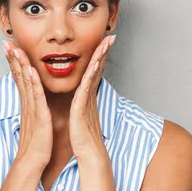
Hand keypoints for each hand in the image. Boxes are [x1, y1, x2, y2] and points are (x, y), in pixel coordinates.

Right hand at [3, 40, 52, 168]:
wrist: (33, 163)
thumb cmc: (36, 145)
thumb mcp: (34, 122)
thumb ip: (33, 109)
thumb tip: (32, 101)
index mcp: (27, 104)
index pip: (19, 78)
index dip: (14, 62)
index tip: (10, 47)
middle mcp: (27, 104)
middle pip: (18, 76)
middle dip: (12, 58)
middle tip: (6, 42)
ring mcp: (31, 109)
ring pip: (25, 82)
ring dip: (20, 65)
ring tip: (15, 49)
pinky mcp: (39, 117)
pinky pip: (36, 97)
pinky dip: (32, 82)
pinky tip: (29, 70)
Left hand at [69, 35, 115, 161]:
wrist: (88, 154)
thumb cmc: (83, 137)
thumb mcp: (81, 115)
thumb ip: (83, 104)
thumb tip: (82, 98)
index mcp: (87, 96)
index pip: (94, 71)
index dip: (99, 56)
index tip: (103, 42)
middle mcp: (90, 95)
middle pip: (98, 69)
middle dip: (104, 52)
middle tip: (110, 36)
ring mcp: (88, 100)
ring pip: (94, 74)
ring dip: (100, 58)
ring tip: (106, 43)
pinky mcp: (82, 107)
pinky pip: (86, 88)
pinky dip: (89, 75)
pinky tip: (92, 65)